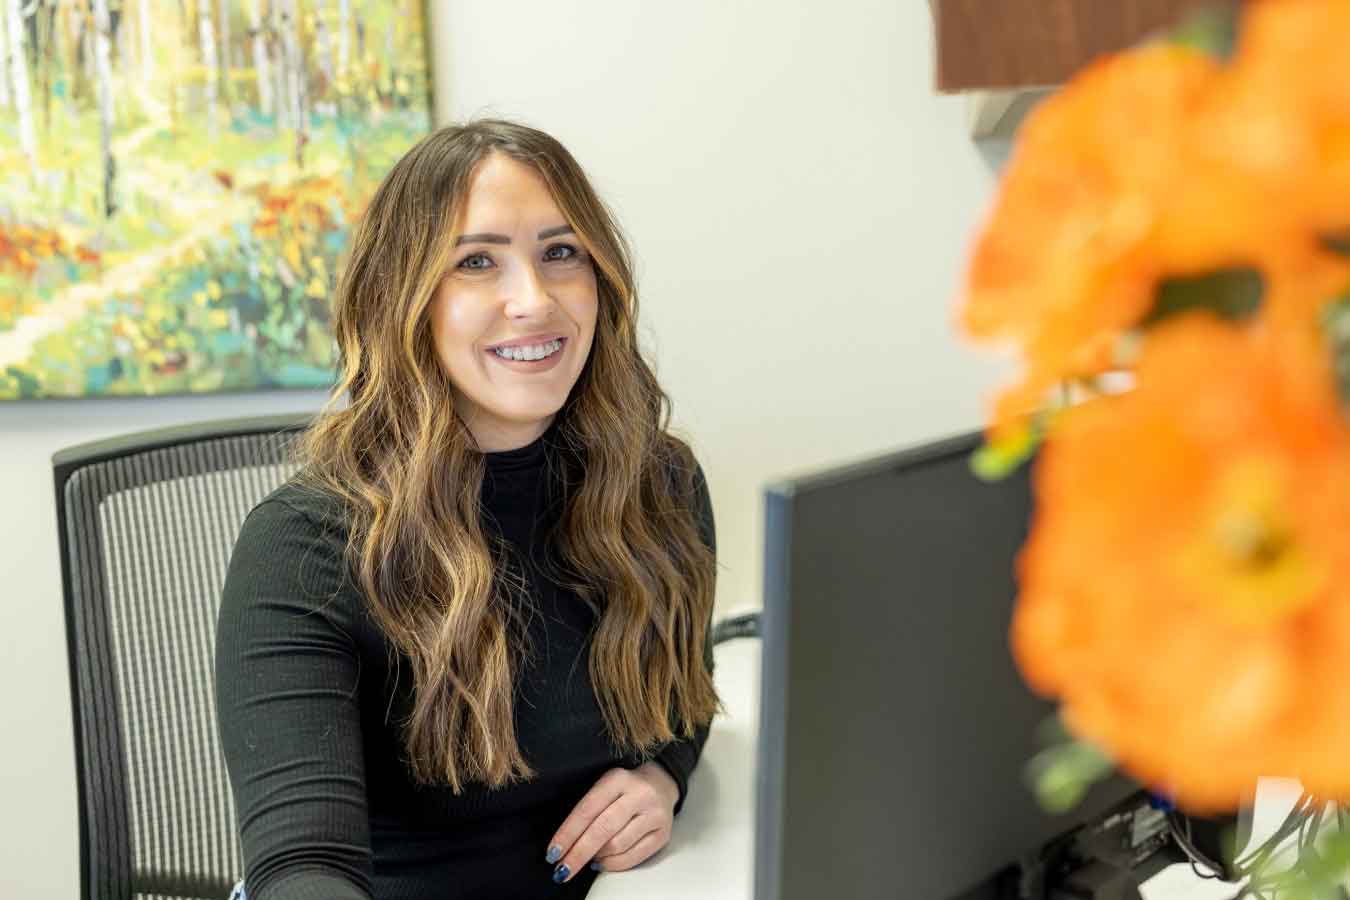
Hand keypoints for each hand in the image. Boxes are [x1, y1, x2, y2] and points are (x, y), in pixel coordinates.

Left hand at [545, 761, 679, 882]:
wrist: (662, 782)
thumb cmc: (625, 788)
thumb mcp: (605, 786)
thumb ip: (588, 810)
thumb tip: (565, 845)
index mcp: (617, 778)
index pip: (587, 810)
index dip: (568, 834)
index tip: (553, 853)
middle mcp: (639, 794)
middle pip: (602, 830)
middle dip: (578, 853)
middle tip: (562, 870)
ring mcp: (654, 814)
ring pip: (617, 846)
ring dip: (597, 857)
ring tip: (588, 859)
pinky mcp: (663, 833)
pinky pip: (633, 857)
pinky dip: (613, 864)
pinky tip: (603, 863)